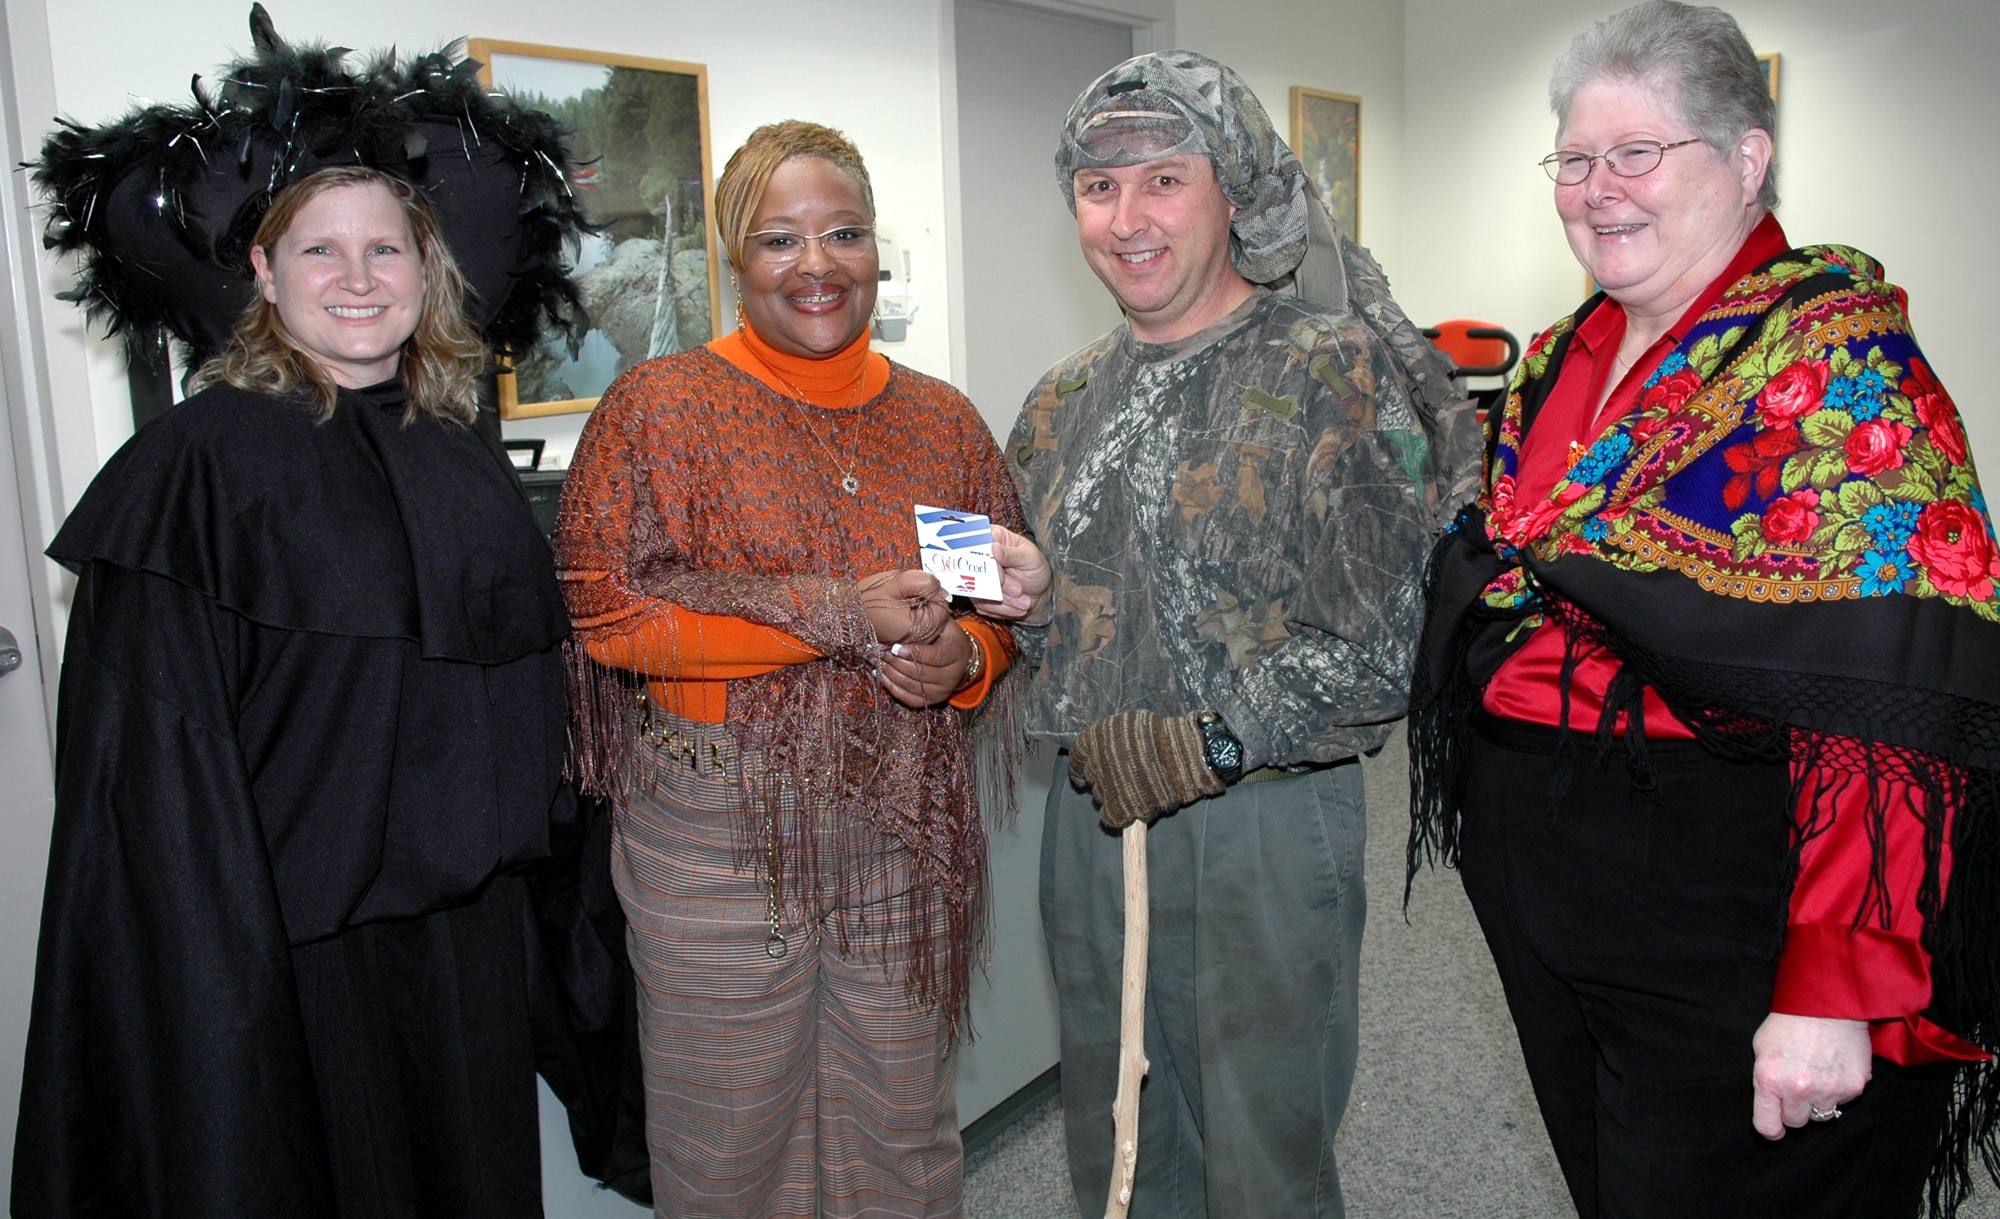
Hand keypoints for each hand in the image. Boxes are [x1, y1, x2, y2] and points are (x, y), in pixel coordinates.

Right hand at [856, 569, 949, 645]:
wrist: (842, 613)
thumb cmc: (867, 598)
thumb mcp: (899, 581)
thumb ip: (925, 582)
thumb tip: (942, 590)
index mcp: (920, 629)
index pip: (942, 606)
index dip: (929, 592)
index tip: (910, 589)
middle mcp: (918, 642)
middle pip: (936, 615)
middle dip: (924, 601)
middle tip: (900, 596)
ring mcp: (910, 645)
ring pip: (927, 620)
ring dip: (917, 609)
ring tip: (895, 604)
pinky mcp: (902, 643)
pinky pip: (916, 626)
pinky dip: (909, 617)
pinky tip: (894, 612)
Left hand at [876, 619, 975, 708]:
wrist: (959, 658)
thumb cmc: (945, 635)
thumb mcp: (943, 623)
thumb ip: (930, 620)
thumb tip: (909, 610)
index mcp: (957, 653)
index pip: (936, 656)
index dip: (914, 653)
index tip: (895, 647)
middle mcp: (953, 675)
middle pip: (921, 673)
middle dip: (897, 663)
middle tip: (881, 653)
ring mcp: (943, 691)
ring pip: (912, 686)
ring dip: (891, 674)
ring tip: (878, 662)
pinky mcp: (932, 700)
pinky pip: (909, 699)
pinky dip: (892, 687)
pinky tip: (881, 674)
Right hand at [979, 524, 1051, 621]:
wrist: (1039, 593)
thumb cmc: (1036, 569)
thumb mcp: (1031, 558)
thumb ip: (1012, 554)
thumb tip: (994, 548)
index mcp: (992, 537)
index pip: (977, 546)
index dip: (987, 564)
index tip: (1002, 577)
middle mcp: (979, 556)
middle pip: (975, 572)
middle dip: (999, 586)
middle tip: (1019, 591)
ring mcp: (976, 576)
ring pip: (979, 592)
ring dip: (1004, 601)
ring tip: (1024, 602)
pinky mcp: (977, 595)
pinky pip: (983, 605)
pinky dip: (1003, 609)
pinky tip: (1018, 606)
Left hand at [1068, 709, 1224, 829]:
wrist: (1185, 757)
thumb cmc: (1160, 737)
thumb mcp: (1128, 724)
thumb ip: (1109, 739)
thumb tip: (1098, 754)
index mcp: (1093, 740)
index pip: (1077, 758)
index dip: (1081, 768)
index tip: (1084, 776)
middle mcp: (1094, 764)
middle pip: (1091, 777)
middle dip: (1103, 778)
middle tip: (1125, 777)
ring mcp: (1106, 788)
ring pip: (1101, 796)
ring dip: (1113, 794)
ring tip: (1137, 787)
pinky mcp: (1118, 810)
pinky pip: (1109, 816)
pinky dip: (1118, 814)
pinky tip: (1132, 807)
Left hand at [1751, 1012, 1871, 1138]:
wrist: (1828, 1003)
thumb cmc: (1790, 1022)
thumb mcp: (1762, 1048)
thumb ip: (1766, 1079)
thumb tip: (1772, 1105)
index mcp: (1770, 1080)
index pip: (1768, 1126)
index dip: (1771, 1128)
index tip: (1775, 1126)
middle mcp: (1799, 1089)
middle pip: (1797, 1123)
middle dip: (1795, 1109)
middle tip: (1798, 1087)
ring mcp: (1828, 1090)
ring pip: (1822, 1115)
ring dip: (1818, 1101)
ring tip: (1817, 1074)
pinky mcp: (1853, 1087)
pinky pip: (1842, 1101)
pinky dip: (1838, 1090)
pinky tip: (1833, 1067)